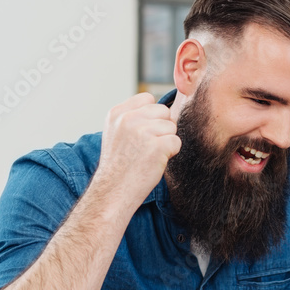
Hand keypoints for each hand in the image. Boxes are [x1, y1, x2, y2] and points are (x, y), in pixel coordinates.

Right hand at [93, 92, 180, 206]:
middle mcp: (128, 118)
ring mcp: (142, 131)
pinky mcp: (156, 146)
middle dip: (162, 129)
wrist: (113, 191)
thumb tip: (163, 109)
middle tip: (147, 147)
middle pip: (163, 111)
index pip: (147, 98)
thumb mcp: (117, 133)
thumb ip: (133, 117)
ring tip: (149, 156)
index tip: (144, 133)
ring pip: (171, 126)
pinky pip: (176, 142)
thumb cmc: (119, 166)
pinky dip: (171, 153)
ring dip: (166, 142)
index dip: (152, 115)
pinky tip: (155, 162)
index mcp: (117, 113)